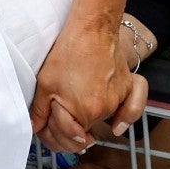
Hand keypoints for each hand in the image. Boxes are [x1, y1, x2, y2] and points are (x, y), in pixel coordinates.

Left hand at [32, 11, 148, 152]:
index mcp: (83, 112)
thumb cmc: (68, 52)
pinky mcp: (128, 89)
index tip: (47, 126)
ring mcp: (117, 100)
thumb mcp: (44, 84)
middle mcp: (103, 111)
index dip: (52, 134)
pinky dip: (125, 119)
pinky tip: (116, 126)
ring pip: (99, 124)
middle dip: (65, 133)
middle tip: (55, 122)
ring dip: (85, 120)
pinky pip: (131, 111)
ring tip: (73, 105)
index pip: (66, 139)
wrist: (91, 29)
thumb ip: (40, 113)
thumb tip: (38, 130)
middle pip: (82, 136)